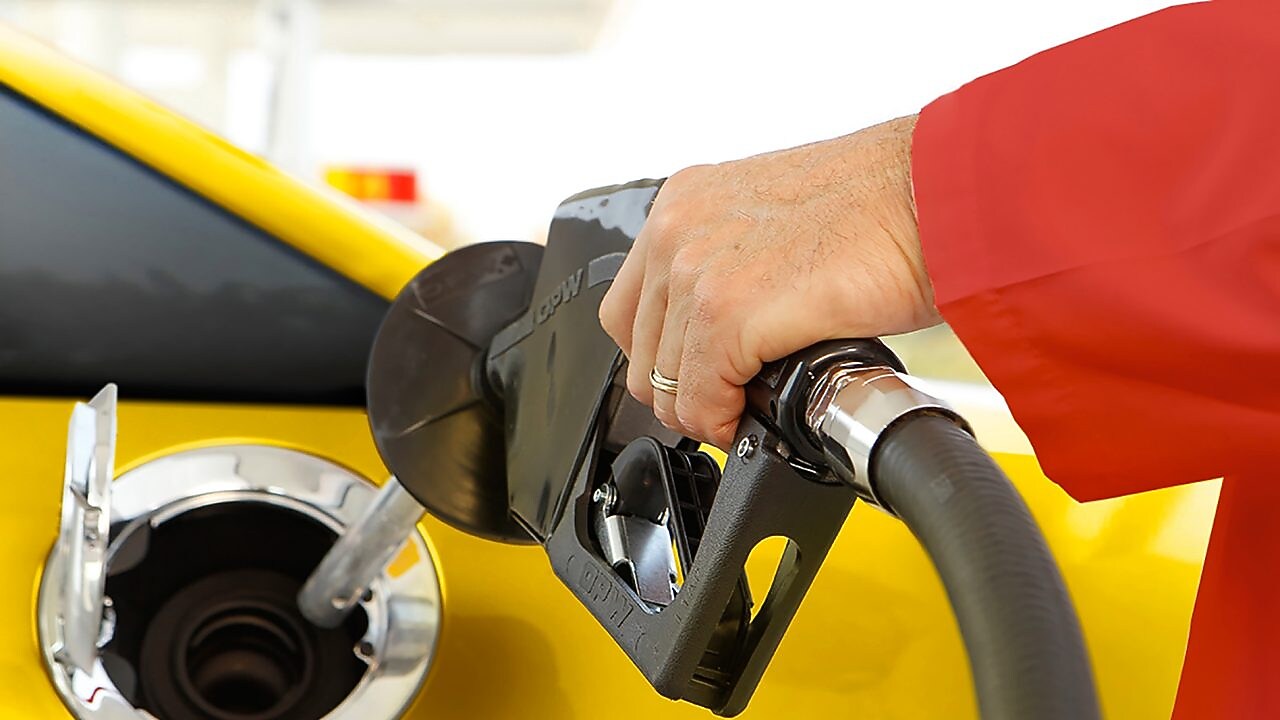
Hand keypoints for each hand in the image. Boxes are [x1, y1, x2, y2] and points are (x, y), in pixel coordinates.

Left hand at [598, 115, 939, 448]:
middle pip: (639, 350)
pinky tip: (757, 412)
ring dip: (705, 409)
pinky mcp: (729, 311)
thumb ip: (733, 264)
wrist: (940, 193)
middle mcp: (678, 227)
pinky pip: (700, 399)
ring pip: (664, 383)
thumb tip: (724, 331)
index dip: (664, 355)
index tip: (698, 374)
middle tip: (729, 402)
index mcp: (686, 202)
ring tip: (749, 407)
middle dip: (681, 389)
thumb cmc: (886, 204)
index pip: (631, 307)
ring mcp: (697, 268)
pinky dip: (724, 421)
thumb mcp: (777, 223)